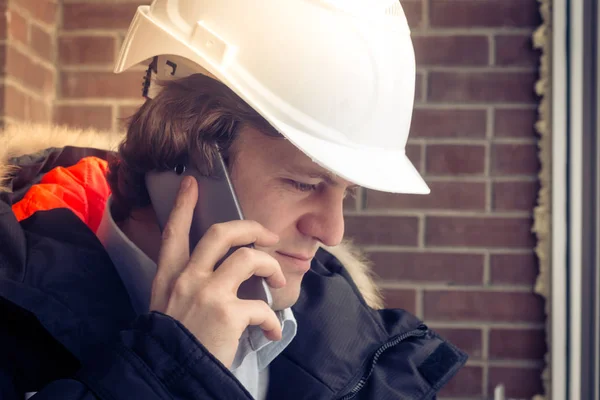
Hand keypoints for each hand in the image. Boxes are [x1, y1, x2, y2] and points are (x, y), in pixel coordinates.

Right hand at [149, 176, 285, 367]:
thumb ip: (186, 286)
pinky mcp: (227, 314)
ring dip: (271, 267)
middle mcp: (187, 279)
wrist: (169, 376)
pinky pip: (262, 305)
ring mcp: (207, 294)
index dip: (182, 205)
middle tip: (268, 235)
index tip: (191, 184)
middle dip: (250, 227)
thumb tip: (219, 274)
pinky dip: (272, 320)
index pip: (174, 232)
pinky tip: (271, 332)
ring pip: (249, 258)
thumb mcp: (167, 307)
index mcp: (169, 277)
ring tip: (279, 282)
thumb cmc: (174, 343)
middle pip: (220, 233)